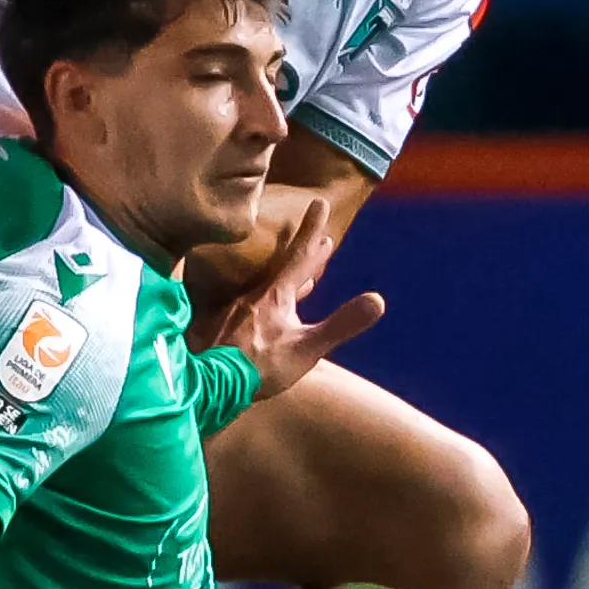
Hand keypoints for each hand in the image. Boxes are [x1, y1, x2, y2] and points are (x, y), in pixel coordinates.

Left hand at [204, 196, 383, 398]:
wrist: (210, 386)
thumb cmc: (261, 368)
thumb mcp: (308, 349)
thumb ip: (341, 324)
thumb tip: (378, 300)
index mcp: (276, 296)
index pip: (300, 256)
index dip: (313, 230)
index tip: (321, 201)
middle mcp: (253, 296)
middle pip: (284, 267)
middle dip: (306, 252)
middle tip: (322, 237)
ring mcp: (234, 311)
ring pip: (266, 287)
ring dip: (288, 279)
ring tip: (305, 276)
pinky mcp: (220, 327)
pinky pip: (248, 306)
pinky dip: (265, 302)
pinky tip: (263, 312)